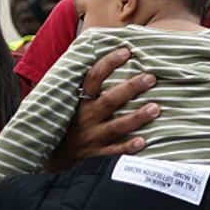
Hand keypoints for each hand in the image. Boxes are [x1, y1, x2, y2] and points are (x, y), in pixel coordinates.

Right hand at [48, 47, 159, 170]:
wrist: (53, 158)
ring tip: (156, 108)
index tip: (126, 51)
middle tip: (150, 77)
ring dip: (136, 117)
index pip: (92, 78)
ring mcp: (92, 138)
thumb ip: (87, 87)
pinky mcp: (97, 156)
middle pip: (109, 100)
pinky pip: (114, 152)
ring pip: (116, 126)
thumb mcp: (70, 104)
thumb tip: (110, 61)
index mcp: (79, 103)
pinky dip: (127, 148)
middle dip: (130, 88)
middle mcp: (86, 119)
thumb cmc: (69, 125)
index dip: (108, 63)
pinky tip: (142, 142)